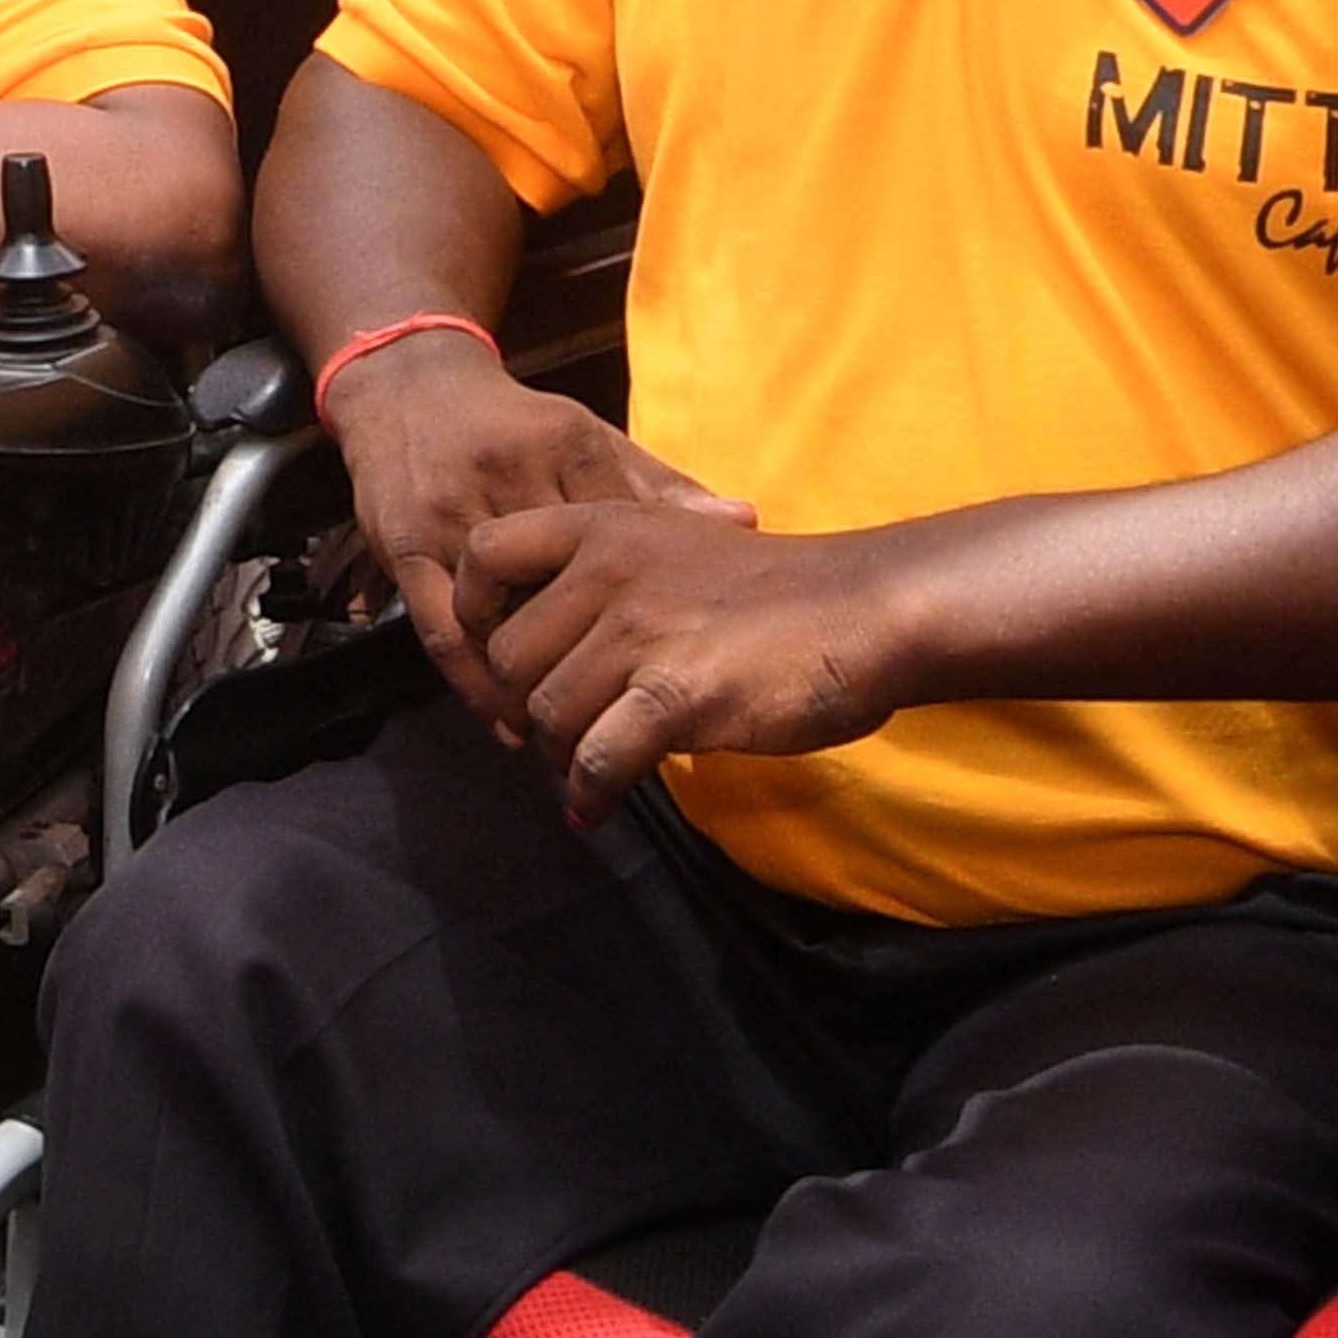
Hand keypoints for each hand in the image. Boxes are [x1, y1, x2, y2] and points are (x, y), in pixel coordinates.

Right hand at [321, 338, 754, 736]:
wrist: (405, 383)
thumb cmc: (513, 422)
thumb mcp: (587, 437)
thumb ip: (658, 485)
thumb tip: (747, 519)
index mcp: (564, 447)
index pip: (620, 539)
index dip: (653, 606)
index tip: (689, 661)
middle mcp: (506, 479)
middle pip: (561, 587)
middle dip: (598, 658)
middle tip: (636, 721)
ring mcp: (449, 515)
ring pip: (501, 620)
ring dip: (535, 687)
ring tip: (572, 739)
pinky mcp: (403, 548)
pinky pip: (439, 632)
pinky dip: (475, 685)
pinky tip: (507, 724)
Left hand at [454, 502, 910, 826]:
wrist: (865, 609)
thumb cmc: (775, 588)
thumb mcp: (677, 544)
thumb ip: (606, 575)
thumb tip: (543, 635)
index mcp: (602, 527)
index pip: (485, 554)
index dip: (473, 610)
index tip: (501, 655)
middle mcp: (608, 572)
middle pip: (507, 656)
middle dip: (524, 704)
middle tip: (558, 731)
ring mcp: (640, 633)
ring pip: (545, 713)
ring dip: (559, 754)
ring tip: (587, 765)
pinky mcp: (675, 695)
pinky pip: (596, 760)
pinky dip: (590, 796)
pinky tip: (596, 810)